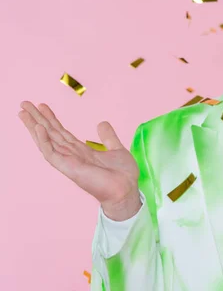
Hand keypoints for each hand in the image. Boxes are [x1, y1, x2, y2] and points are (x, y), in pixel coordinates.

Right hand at [18, 101, 140, 220]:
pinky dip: (44, 141)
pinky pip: (52, 154)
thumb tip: (101, 123)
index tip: (42, 106)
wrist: (127, 190)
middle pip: (51, 134)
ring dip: (34, 126)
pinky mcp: (69, 169)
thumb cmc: (122, 175)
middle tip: (24, 103)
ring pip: (47, 141)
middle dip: (37, 119)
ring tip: (23, 112)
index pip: (62, 132)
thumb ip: (108, 137)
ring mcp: (69, 162)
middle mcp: (72, 155)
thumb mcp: (116, 149)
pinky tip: (38, 128)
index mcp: (81, 151)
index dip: (52, 119)